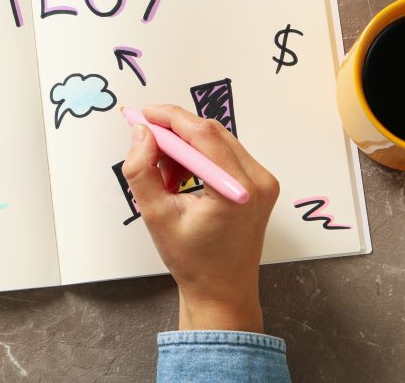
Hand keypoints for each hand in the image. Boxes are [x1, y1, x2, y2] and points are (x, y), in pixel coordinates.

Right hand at [122, 105, 279, 332]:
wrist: (222, 291)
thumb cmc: (193, 261)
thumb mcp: (156, 215)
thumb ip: (141, 170)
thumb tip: (141, 134)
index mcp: (236, 190)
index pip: (202, 133)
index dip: (168, 118)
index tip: (141, 114)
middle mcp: (258, 181)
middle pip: (211, 132)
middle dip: (174, 132)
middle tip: (144, 140)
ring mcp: (263, 181)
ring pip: (216, 140)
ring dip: (184, 147)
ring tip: (163, 176)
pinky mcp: (259, 184)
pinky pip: (224, 154)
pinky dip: (198, 158)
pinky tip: (180, 180)